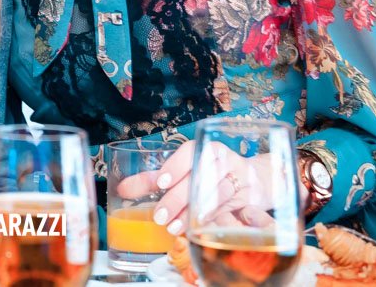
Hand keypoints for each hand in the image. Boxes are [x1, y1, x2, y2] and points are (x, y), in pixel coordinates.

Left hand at [115, 140, 285, 235]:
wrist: (253, 180)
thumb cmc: (209, 174)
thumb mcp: (183, 172)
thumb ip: (153, 180)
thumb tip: (121, 189)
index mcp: (205, 147)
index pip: (190, 152)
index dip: (175, 166)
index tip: (160, 183)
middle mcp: (224, 159)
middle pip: (200, 176)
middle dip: (178, 198)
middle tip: (160, 216)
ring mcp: (239, 178)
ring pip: (216, 194)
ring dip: (192, 213)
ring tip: (174, 228)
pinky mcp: (248, 199)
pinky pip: (229, 209)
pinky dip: (210, 220)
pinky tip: (196, 229)